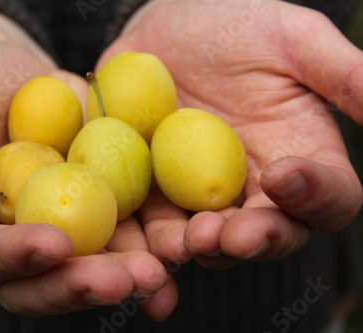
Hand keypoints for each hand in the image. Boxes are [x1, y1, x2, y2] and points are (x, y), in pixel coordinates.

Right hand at [0, 8, 172, 319]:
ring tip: (160, 271)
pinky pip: (120, 236)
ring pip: (86, 268)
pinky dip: (148, 246)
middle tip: (124, 280)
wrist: (10, 77)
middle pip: (37, 282)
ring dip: (125, 275)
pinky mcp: (93, 211)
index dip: (11, 258)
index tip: (54, 243)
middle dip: (80, 285)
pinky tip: (178, 249)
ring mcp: (54, 230)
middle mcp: (6, 244)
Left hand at [101, 0, 362, 268]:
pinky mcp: (153, 191)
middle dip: (251, 239)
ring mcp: (199, 194)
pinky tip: (134, 243)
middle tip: (230, 234)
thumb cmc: (236, 24)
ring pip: (205, 239)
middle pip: (266, 232)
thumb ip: (345, 75)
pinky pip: (148, 222)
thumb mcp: (293, 39)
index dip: (316, 195)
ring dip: (194, 248)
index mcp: (298, 156)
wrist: (168, 24)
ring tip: (182, 243)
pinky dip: (142, 239)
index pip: (328, 196)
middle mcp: (253, 187)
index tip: (284, 175)